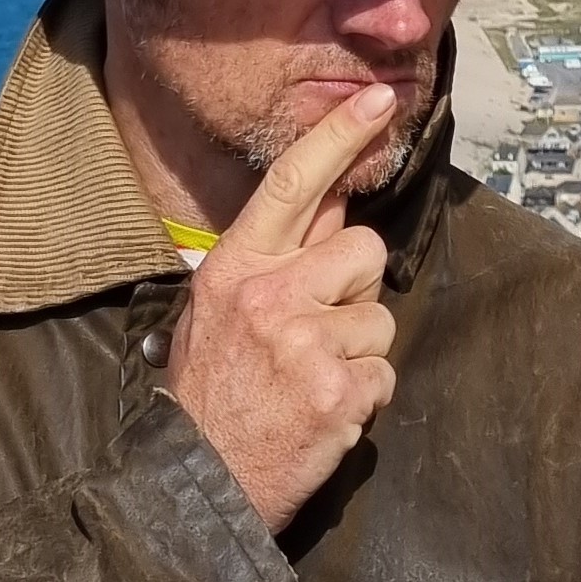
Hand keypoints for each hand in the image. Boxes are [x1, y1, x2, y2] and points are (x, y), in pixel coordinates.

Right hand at [163, 84, 399, 530]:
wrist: (196, 479)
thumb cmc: (210, 392)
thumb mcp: (219, 310)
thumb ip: (276, 256)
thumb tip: (336, 201)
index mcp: (235, 267)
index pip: (293, 183)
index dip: (339, 136)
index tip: (381, 102)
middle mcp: (271, 294)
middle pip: (366, 249)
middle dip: (357, 286)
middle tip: (319, 328)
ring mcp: (306, 342)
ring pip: (380, 317)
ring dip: (359, 350)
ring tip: (311, 378)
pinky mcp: (337, 390)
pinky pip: (384, 374)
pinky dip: (363, 397)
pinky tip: (322, 411)